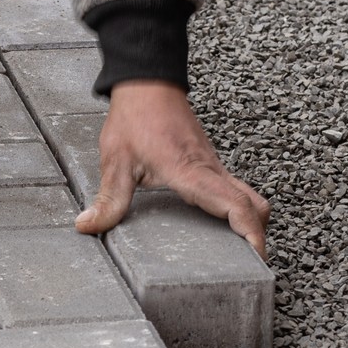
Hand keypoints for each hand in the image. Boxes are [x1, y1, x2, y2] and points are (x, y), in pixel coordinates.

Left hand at [75, 79, 270, 258]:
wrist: (148, 83)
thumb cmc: (135, 117)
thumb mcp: (116, 162)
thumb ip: (108, 199)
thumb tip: (88, 226)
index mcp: (192, 173)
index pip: (236, 205)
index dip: (252, 233)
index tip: (258, 256)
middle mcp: (210, 170)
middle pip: (255, 204)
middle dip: (259, 235)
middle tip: (250, 263)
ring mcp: (214, 166)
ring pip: (248, 196)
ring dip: (250, 221)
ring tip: (238, 250)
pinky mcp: (209, 163)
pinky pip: (233, 188)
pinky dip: (237, 209)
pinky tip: (219, 225)